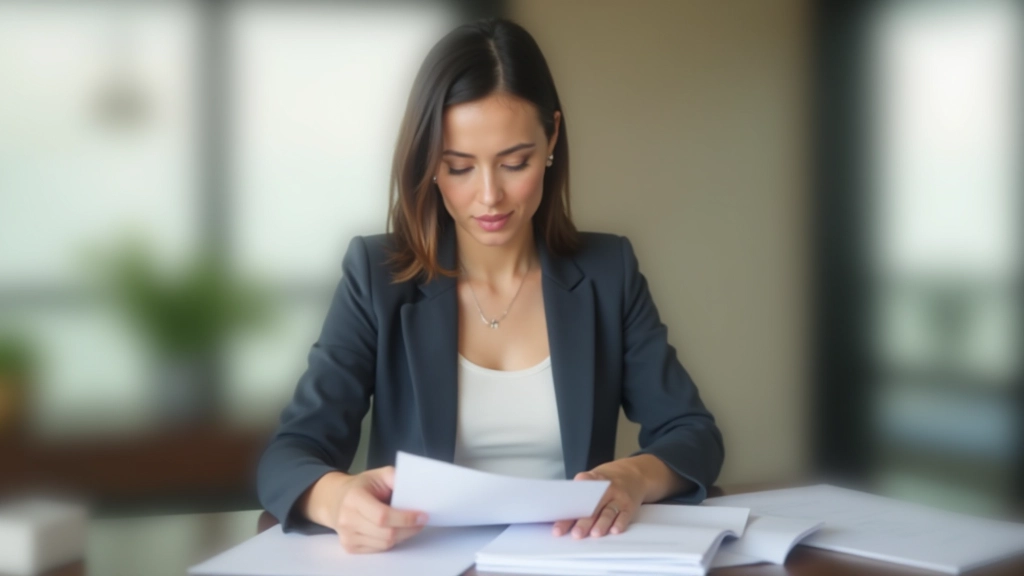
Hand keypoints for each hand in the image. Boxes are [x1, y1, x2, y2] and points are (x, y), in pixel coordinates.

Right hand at [313, 466, 428, 552]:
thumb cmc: (361, 486)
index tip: (422, 516)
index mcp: (354, 498)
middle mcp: (347, 519)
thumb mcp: (378, 474)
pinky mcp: (349, 547)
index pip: (382, 516)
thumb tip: (416, 489)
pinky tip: (394, 530)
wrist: (335, 499)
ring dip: (402, 535)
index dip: (405, 518)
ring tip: (410, 525)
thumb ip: (395, 477)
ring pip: (385, 544)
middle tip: (421, 521)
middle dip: (409, 529)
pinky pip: (379, 549)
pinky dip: (391, 541)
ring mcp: (347, 536)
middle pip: (386, 533)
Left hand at [552, 460, 647, 538]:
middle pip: (593, 506)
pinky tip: (615, 530)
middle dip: (584, 521)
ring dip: (602, 523)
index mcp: (592, 479)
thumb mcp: (592, 478)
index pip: (577, 494)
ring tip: (595, 533)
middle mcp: (606, 488)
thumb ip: (577, 492)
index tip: (560, 523)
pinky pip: (624, 515)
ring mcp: (618, 497)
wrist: (633, 473)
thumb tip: (559, 512)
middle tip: (576, 533)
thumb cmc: (606, 480)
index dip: (568, 509)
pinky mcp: (629, 506)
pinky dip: (620, 523)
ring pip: (609, 511)